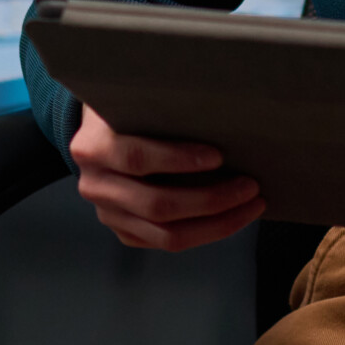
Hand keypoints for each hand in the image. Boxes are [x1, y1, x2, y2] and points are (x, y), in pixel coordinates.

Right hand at [68, 104, 262, 251]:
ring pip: (167, 235)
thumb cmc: (129, 112)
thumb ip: (162, 109)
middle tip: (250, 186)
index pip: (136, 158)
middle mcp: (95, 186)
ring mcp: (108, 214)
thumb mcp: (134, 100)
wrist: (100, 134)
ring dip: (217, 223)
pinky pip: (168, 243)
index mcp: (93, 147)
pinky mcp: (124, 232)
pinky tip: (231, 217)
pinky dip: (205, 233)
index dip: (178, 159)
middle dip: (211, 199)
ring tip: (251, 205)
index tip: (218, 156)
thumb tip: (220, 117)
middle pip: (157, 205)